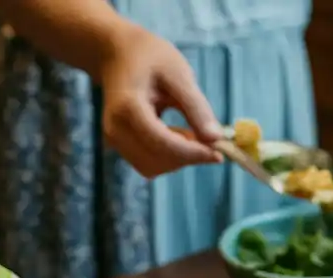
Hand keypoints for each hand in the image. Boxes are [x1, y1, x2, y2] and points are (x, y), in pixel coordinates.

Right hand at [98, 26, 222, 176]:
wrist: (117, 55)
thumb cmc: (149, 57)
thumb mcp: (178, 73)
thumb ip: (196, 107)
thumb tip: (216, 139)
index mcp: (128, 107)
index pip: (162, 143)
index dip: (192, 153)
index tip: (219, 153)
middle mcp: (115, 129)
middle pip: (157, 160)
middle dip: (188, 156)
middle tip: (212, 141)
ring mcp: (114, 140)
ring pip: (153, 167)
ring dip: (179, 159)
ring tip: (193, 134)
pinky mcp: (119, 146)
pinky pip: (148, 163)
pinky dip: (169, 157)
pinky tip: (179, 137)